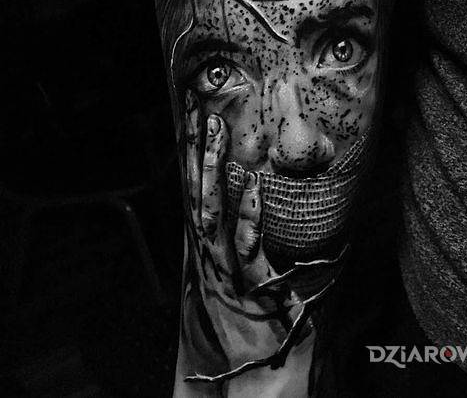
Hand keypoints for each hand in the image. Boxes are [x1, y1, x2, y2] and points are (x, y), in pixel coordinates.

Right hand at [182, 90, 317, 382]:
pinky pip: (249, 247)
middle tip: (200, 113)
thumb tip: (237, 204)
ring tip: (218, 134)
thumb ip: (229, 242)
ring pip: (215, 214)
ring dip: (215, 173)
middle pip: (198, 197)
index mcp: (205, 252)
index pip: (194, 195)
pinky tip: (256, 187)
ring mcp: (226, 271)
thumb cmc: (245, 324)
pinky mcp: (251, 288)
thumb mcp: (228, 278)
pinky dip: (250, 217)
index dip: (191, 159)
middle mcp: (209, 258)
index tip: (191, 123)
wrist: (253, 375)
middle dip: (197, 154)